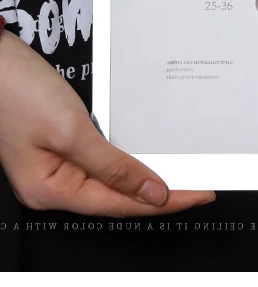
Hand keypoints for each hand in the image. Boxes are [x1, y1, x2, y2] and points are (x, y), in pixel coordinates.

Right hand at [0, 30, 214, 215]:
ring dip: (144, 177)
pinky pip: (99, 160)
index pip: (122, 204)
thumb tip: (151, 193)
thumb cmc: (18, 91)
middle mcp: (52, 184)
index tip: (199, 194)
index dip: (165, 202)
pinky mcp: (56, 143)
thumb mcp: (71, 130)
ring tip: (181, 174)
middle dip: (159, 194)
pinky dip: (125, 161)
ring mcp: (53, 164)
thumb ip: (112, 165)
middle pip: (116, 197)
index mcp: (51, 190)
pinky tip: (145, 155)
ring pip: (109, 180)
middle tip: (200, 185)